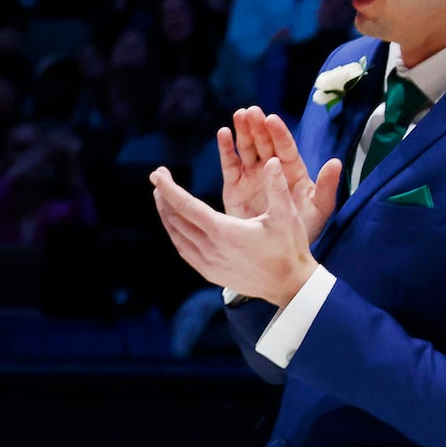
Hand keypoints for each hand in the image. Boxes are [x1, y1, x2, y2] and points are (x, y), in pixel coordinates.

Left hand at [150, 158, 318, 306]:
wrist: (288, 286)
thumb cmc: (289, 248)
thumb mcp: (286, 215)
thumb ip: (277, 186)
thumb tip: (272, 160)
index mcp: (224, 231)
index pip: (187, 206)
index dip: (170, 189)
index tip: (156, 174)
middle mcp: (210, 248)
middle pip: (177, 219)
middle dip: (165, 197)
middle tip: (158, 179)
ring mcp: (207, 263)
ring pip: (177, 236)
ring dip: (167, 215)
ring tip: (162, 198)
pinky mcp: (209, 273)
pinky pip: (184, 250)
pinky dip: (176, 234)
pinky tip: (175, 225)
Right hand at [216, 106, 340, 240]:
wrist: (277, 252)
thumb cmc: (303, 231)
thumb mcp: (319, 209)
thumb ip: (327, 186)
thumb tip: (335, 162)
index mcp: (292, 172)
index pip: (285, 148)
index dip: (278, 134)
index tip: (271, 120)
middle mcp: (271, 170)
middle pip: (264, 143)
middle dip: (258, 127)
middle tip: (251, 111)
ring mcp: (252, 178)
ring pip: (247, 149)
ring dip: (242, 132)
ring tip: (238, 115)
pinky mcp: (234, 188)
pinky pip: (230, 166)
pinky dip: (226, 150)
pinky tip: (223, 134)